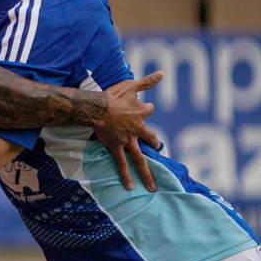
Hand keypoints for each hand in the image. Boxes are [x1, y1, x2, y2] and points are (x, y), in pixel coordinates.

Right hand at [94, 72, 163, 191]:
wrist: (98, 109)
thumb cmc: (113, 96)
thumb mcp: (132, 86)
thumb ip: (147, 82)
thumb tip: (162, 73)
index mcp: (141, 114)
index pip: (147, 111)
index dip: (145, 109)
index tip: (144, 108)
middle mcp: (137, 130)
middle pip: (150, 138)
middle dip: (154, 143)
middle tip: (157, 148)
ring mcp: (127, 141)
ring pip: (139, 159)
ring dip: (147, 173)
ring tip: (153, 186)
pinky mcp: (116, 148)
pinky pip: (122, 164)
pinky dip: (125, 176)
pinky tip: (130, 187)